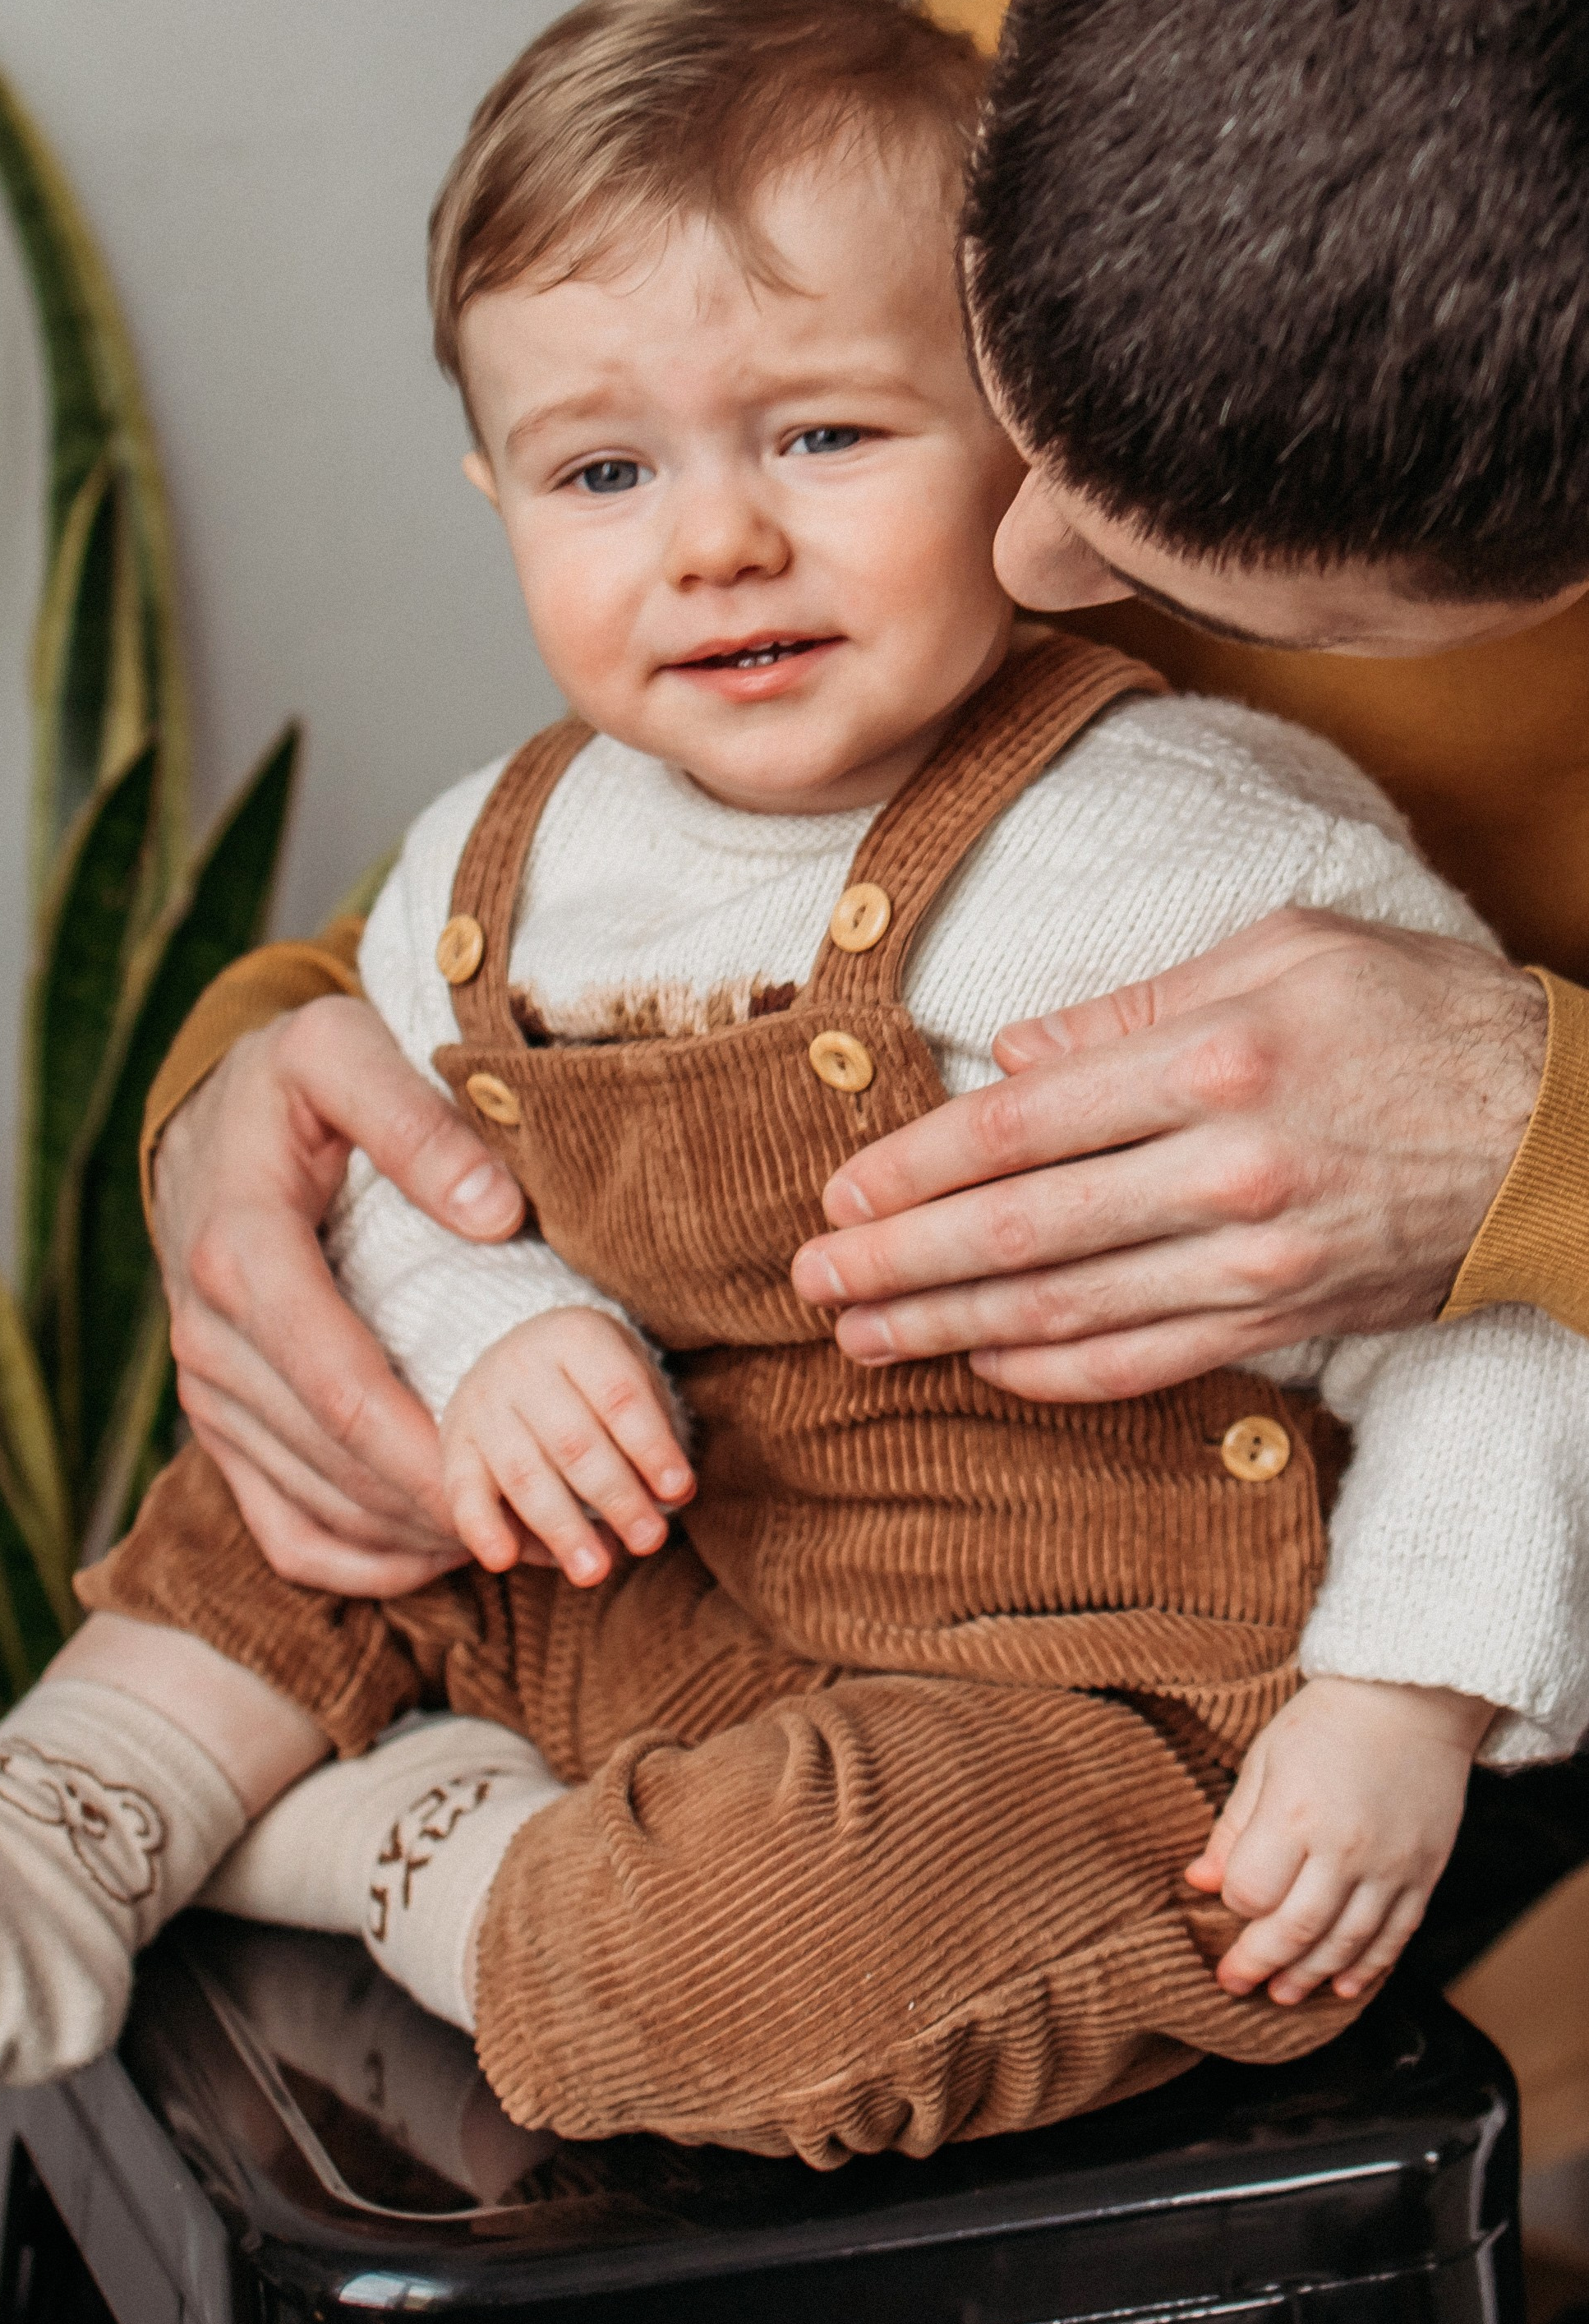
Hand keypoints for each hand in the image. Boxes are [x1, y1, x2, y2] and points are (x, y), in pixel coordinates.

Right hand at [154, 994, 526, 1594]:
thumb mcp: (341, 1051)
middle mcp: (209, 1340)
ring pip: (315, 1510)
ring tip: (524, 1537)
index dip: (429, 1455)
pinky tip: (441, 1553)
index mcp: (240, 1255)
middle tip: (555, 1528)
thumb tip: (494, 1211)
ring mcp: (208, 1394)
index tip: (514, 1486)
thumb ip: (414, 1122)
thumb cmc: (290, 1084)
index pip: (341, 1390)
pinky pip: (283, 1530)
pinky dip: (362, 1561)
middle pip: (336, 1464)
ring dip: (416, 1540)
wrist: (205, 1121)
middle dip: (444, 1507)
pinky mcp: (220, 1426)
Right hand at [441, 1311, 693, 1584]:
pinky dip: (482, 1527)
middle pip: (574, 1441)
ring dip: (562, 1527)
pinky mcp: (456, 1444)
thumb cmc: (594, 1381)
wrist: (516, 1352)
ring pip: (525, 1473)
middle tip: (650, 1541)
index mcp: (577, 1339)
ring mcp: (483, 1405)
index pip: (619, 1396)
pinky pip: (463, 1490)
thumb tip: (664, 1501)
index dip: (651, 1446)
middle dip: (617, 1497)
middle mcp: (523, 1366)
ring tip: (596, 1571)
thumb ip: (649, 1436)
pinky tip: (504, 1560)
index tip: (679, 1492)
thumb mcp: (630, 1378)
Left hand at [790, 910, 1545, 1400]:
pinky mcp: (1284, 1320)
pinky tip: (985, 1365)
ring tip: (863, 1337)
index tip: (840, 1193)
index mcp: (1212, 1059)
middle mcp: (1224, 1169)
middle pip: (1021, 1228)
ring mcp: (1254, 1260)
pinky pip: (1145, 1363)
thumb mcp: (1286, 951)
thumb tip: (1015, 1053)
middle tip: (810, 1282)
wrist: (1564, 1135)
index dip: (915, 1166)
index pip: (1020, 1125)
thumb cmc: (1421, 1015)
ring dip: (949, 1327)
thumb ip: (1138, 1003)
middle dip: (899, 1261)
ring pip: (1068, 1308)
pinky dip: (1055, 1372)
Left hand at [1186, 1676, 1492, 2003]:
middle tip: (1235, 1983)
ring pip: (1345, 1943)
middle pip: (1295, 1929)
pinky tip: (1343, 1986)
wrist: (1412, 1699)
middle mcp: (1344, 1847)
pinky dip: (1368, 1968)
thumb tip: (1198, 1881)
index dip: (1233, 1905)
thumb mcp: (1265, 1760)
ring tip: (1282, 1994)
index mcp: (1295, 1813)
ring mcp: (1390, 1865)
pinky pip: (1395, 1935)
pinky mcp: (1424, 1873)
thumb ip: (1233, 1826)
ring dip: (1309, 1977)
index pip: (1251, 1890)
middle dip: (1258, 1963)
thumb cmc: (1327, 1723)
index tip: (1226, 1902)